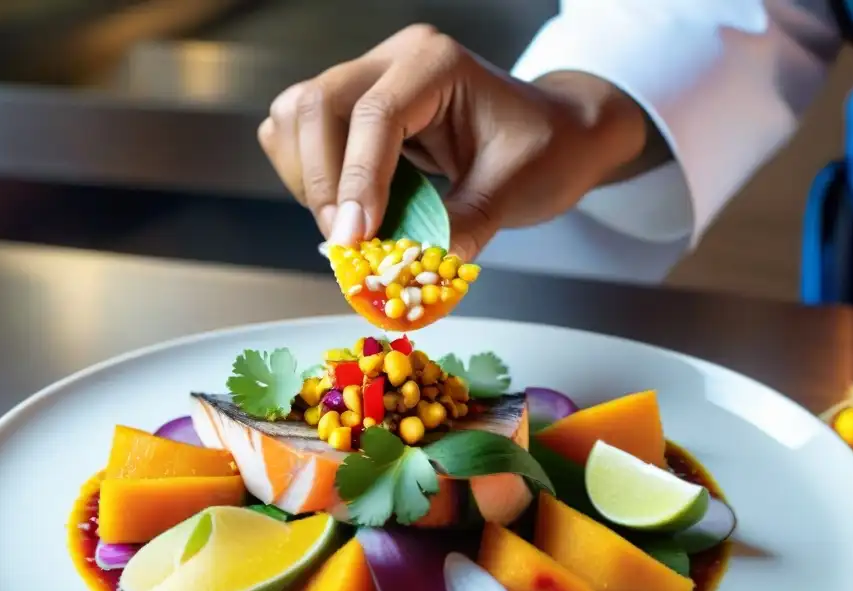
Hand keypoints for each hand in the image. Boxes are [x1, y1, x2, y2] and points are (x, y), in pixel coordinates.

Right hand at [258, 24, 647, 259]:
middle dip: (321, 181)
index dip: (357, 181)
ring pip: (296, 115)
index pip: (376, 116)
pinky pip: (301, 131)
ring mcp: (369, 78)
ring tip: (346, 225)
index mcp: (437, 65)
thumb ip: (461, 227)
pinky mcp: (354, 106)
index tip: (352, 239)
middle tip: (346, 242)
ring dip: (306, 176)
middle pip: (318, 105)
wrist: (556, 135)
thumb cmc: (543, 151)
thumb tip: (407, 268)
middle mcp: (394, 60)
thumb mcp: (512, 192)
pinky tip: (342, 205)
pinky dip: (307, 173)